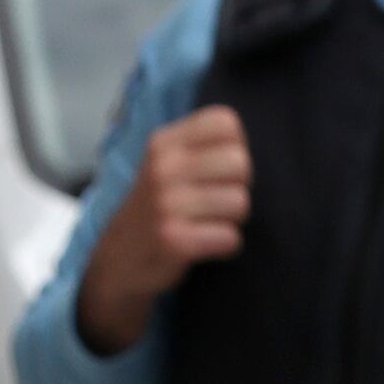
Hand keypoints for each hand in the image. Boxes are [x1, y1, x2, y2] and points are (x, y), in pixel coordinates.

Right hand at [78, 106, 249, 356]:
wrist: (118, 261)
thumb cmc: (160, 207)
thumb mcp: (168, 164)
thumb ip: (205, 146)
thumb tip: (266, 142)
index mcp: (164, 143)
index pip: (226, 122)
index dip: (235, 147)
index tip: (218, 169)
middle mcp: (162, 168)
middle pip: (241, 163)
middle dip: (239, 187)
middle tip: (216, 202)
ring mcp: (165, 204)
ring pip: (240, 202)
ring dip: (233, 219)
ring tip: (208, 223)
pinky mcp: (172, 240)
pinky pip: (231, 238)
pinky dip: (226, 245)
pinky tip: (205, 244)